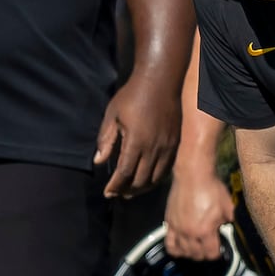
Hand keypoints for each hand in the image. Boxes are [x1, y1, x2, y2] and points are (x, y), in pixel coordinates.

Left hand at [94, 76, 180, 198]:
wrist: (160, 81)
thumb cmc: (132, 95)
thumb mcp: (112, 115)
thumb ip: (106, 140)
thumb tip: (98, 162)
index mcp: (136, 142)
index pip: (124, 173)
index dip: (115, 186)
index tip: (107, 193)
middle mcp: (154, 148)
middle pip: (140, 180)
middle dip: (127, 191)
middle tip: (117, 194)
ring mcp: (167, 147)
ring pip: (155, 178)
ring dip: (142, 188)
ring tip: (131, 191)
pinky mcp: (176, 144)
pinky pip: (166, 169)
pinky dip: (155, 179)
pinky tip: (147, 180)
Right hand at [164, 169, 234, 259]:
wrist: (193, 174)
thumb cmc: (211, 188)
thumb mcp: (228, 206)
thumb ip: (230, 221)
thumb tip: (231, 228)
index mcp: (205, 231)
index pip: (211, 254)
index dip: (217, 253)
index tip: (219, 249)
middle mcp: (190, 233)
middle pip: (197, 255)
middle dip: (205, 254)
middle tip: (209, 247)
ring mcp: (178, 228)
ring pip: (183, 252)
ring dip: (191, 253)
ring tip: (197, 247)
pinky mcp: (169, 222)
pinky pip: (169, 244)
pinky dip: (175, 249)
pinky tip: (181, 246)